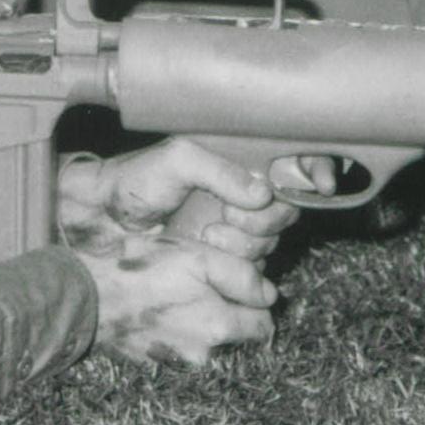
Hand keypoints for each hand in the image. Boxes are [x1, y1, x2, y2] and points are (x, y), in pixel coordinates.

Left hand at [59, 137, 296, 261]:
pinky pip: (254, 266)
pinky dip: (238, 262)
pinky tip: (208, 251)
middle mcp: (244, 194)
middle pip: (287, 209)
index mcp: (239, 161)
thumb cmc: (137, 180)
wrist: (104, 221)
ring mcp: (237, 228)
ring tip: (207, 236)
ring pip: (272, 239)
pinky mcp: (226, 259)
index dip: (317, 170)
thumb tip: (261, 192)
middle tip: (227, 216)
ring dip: (247, 241)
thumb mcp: (178, 159)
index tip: (320, 184)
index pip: (294, 161)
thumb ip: (220, 171)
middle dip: (264, 217)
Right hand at [77, 232, 276, 365]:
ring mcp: (176, 361)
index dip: (257, 300)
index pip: (264, 326)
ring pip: (206, 337)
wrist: (85, 296)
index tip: (240, 281)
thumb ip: (241, 276)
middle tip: (204, 280)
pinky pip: (178, 342)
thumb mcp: (199, 258)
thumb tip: (269, 294)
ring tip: (177, 289)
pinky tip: (158, 303)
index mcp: (219, 328)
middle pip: (234, 333)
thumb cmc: (142, 270)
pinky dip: (175, 326)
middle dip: (228, 309)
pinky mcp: (152, 360)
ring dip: (200, 317)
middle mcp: (202, 354)